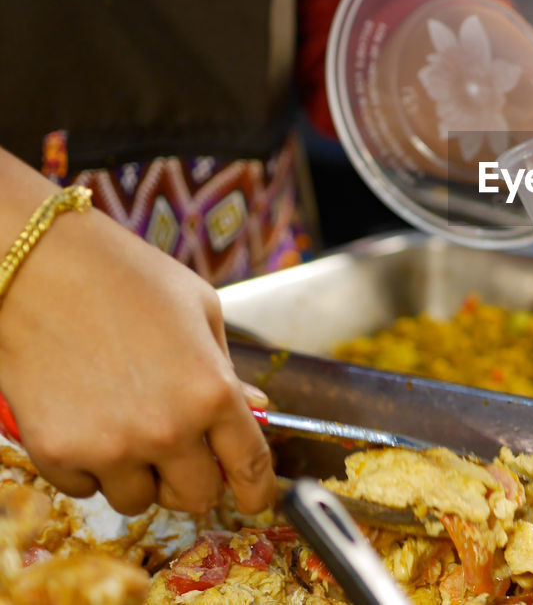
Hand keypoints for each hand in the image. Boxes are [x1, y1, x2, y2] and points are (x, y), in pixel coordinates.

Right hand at [0, 201, 275, 517]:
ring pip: (139, 501)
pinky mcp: (58, 453)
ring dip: (139, 476)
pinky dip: (88, 467)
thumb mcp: (200, 309)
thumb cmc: (125, 277)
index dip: (257, 490)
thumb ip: (228, 368)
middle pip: (196, 498)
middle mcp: (168, 430)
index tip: (254, 498)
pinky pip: (84, 489)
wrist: (39, 267)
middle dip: (194, 480)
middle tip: (180, 453)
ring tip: (126, 426)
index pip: (250, 466)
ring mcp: (110, 447)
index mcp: (212, 392)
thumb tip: (256, 408)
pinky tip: (85, 420)